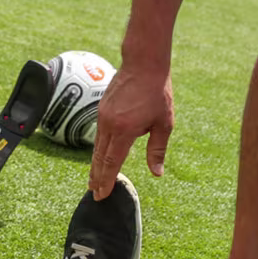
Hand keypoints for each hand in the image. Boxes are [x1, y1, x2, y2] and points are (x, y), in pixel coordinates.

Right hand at [88, 63, 174, 197]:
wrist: (144, 64)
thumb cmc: (157, 93)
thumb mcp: (164, 124)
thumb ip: (157, 150)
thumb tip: (156, 173)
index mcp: (125, 130)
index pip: (112, 162)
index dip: (106, 180)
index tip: (101, 194)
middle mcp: (109, 124)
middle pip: (99, 157)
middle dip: (96, 177)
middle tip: (93, 194)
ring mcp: (103, 115)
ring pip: (97, 146)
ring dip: (95, 165)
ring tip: (94, 180)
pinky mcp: (102, 109)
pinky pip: (98, 135)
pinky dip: (98, 149)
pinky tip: (100, 156)